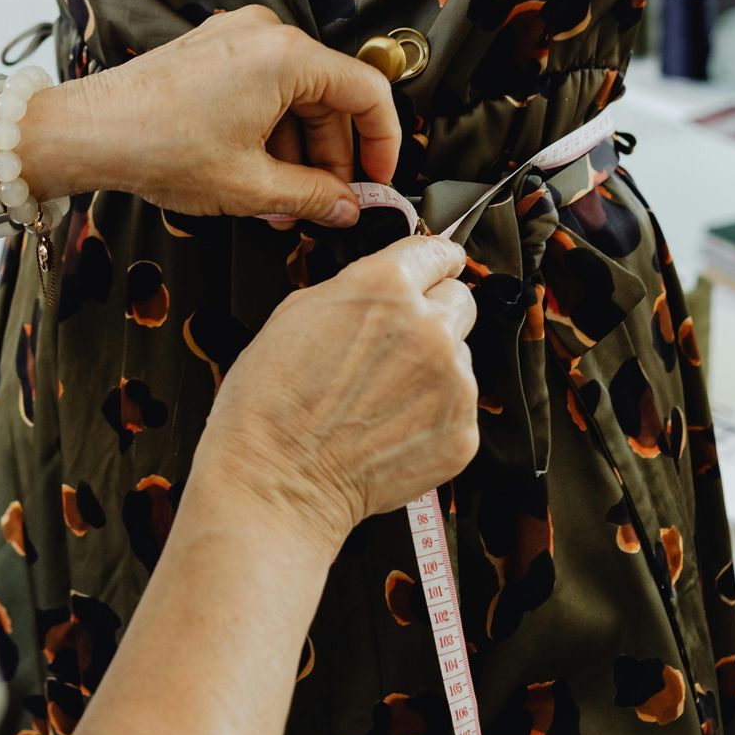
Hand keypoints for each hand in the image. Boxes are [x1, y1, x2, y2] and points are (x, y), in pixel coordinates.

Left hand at [24, 6, 397, 226]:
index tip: (378, 180)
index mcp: (286, 55)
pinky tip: (259, 177)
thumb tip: (345, 207)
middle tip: (327, 203)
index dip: (384, 142)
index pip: (367, 92)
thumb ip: (312, 196)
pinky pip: (263, 89)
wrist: (88, 132)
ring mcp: (235, 38)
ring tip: (284, 203)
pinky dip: (270, 132)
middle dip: (331, 156)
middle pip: (329, 96)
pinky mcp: (212, 52)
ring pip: (295, 97)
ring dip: (298, 151)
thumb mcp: (250, 186)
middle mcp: (264, 34)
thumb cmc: (156, 145)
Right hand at [190, 236, 478, 550]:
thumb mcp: (296, 312)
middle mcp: (429, 328)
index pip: (438, 252)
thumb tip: (384, 288)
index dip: (432, 261)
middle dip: (434, 313)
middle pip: (460, 300)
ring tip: (382, 395)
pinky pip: (459, 407)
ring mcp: (453, 382)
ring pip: (460, 356)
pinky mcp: (462, 431)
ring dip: (432, 366)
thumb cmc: (271, 403)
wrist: (279, 482)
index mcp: (386, 287)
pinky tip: (391, 425)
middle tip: (397, 342)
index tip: (435, 268)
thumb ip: (356, 289)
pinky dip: (433, 413)